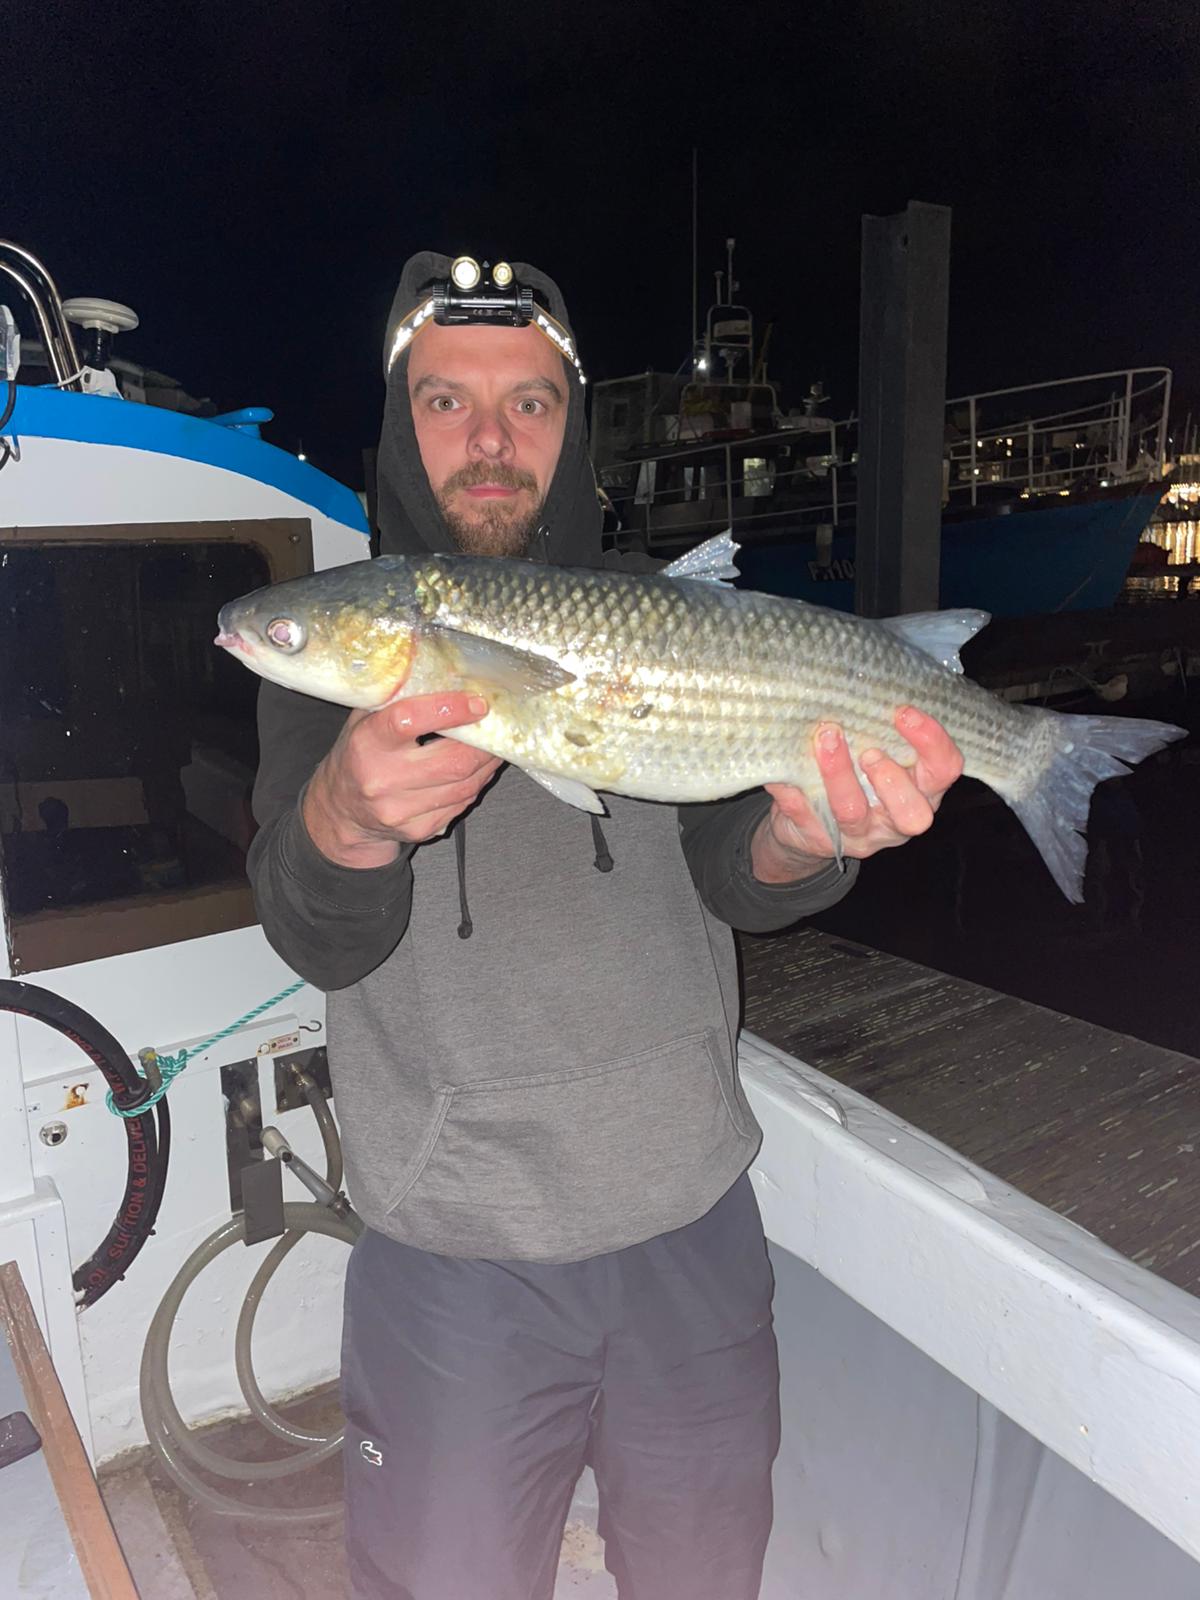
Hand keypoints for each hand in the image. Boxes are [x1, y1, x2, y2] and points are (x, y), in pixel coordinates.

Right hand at [303, 693, 501, 868]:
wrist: (342, 809)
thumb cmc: (359, 753)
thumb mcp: (366, 718)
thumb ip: (398, 696)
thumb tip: (446, 670)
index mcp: (367, 743)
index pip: (410, 720)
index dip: (450, 709)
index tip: (477, 703)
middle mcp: (381, 780)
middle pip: (452, 762)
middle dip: (483, 743)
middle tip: (497, 726)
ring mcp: (400, 810)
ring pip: (464, 786)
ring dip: (487, 765)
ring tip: (494, 746)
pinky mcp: (417, 829)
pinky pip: (461, 804)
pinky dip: (476, 784)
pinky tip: (477, 771)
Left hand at [752, 706, 963, 882]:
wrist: (808, 825)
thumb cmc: (854, 775)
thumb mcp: (876, 751)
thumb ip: (881, 728)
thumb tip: (862, 677)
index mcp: (921, 790)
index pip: (945, 769)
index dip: (932, 742)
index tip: (903, 711)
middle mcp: (896, 819)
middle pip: (914, 814)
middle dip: (891, 779)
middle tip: (869, 751)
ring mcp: (859, 835)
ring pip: (853, 813)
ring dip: (839, 775)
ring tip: (827, 741)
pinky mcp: (820, 840)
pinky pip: (806, 816)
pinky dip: (793, 790)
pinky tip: (785, 769)